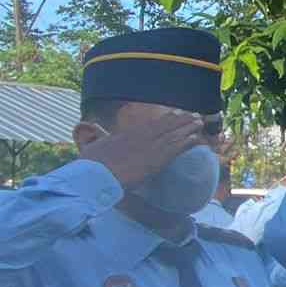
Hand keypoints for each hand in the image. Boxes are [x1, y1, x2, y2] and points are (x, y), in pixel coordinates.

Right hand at [82, 109, 205, 189]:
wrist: (96, 174)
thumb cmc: (91, 164)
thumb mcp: (93, 146)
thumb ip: (95, 137)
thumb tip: (86, 127)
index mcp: (128, 133)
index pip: (151, 123)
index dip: (166, 118)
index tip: (175, 112)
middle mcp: (141, 137)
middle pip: (166, 125)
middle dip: (181, 119)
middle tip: (194, 114)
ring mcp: (150, 147)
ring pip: (174, 133)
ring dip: (188, 127)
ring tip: (200, 122)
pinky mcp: (156, 160)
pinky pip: (176, 148)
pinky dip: (187, 143)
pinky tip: (197, 139)